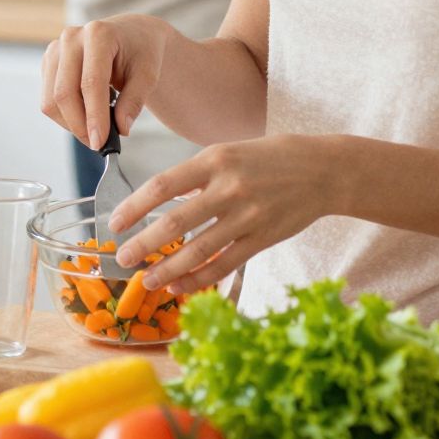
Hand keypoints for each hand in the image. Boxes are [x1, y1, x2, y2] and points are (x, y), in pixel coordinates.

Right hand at [40, 14, 172, 149]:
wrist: (131, 36)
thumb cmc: (141, 53)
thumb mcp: (149, 75)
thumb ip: (135, 100)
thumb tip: (121, 128)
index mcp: (98, 34)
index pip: (90, 83)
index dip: (94, 116)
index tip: (100, 143)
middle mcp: (71, 38)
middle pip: (64, 93)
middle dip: (79, 125)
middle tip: (98, 144)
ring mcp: (56, 49)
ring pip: (51, 100)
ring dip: (71, 123)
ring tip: (96, 128)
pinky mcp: (49, 63)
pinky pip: (49, 99)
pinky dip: (66, 115)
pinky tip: (87, 113)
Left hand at [106, 135, 332, 296]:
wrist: (323, 170)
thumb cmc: (269, 158)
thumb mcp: (228, 152)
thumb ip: (195, 176)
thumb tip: (158, 199)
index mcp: (214, 160)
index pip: (162, 185)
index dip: (134, 207)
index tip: (115, 223)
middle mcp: (229, 188)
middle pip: (176, 222)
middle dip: (144, 244)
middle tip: (123, 258)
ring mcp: (248, 216)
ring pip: (199, 250)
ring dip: (169, 269)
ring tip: (147, 280)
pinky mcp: (263, 239)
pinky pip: (225, 264)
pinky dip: (200, 278)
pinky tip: (180, 286)